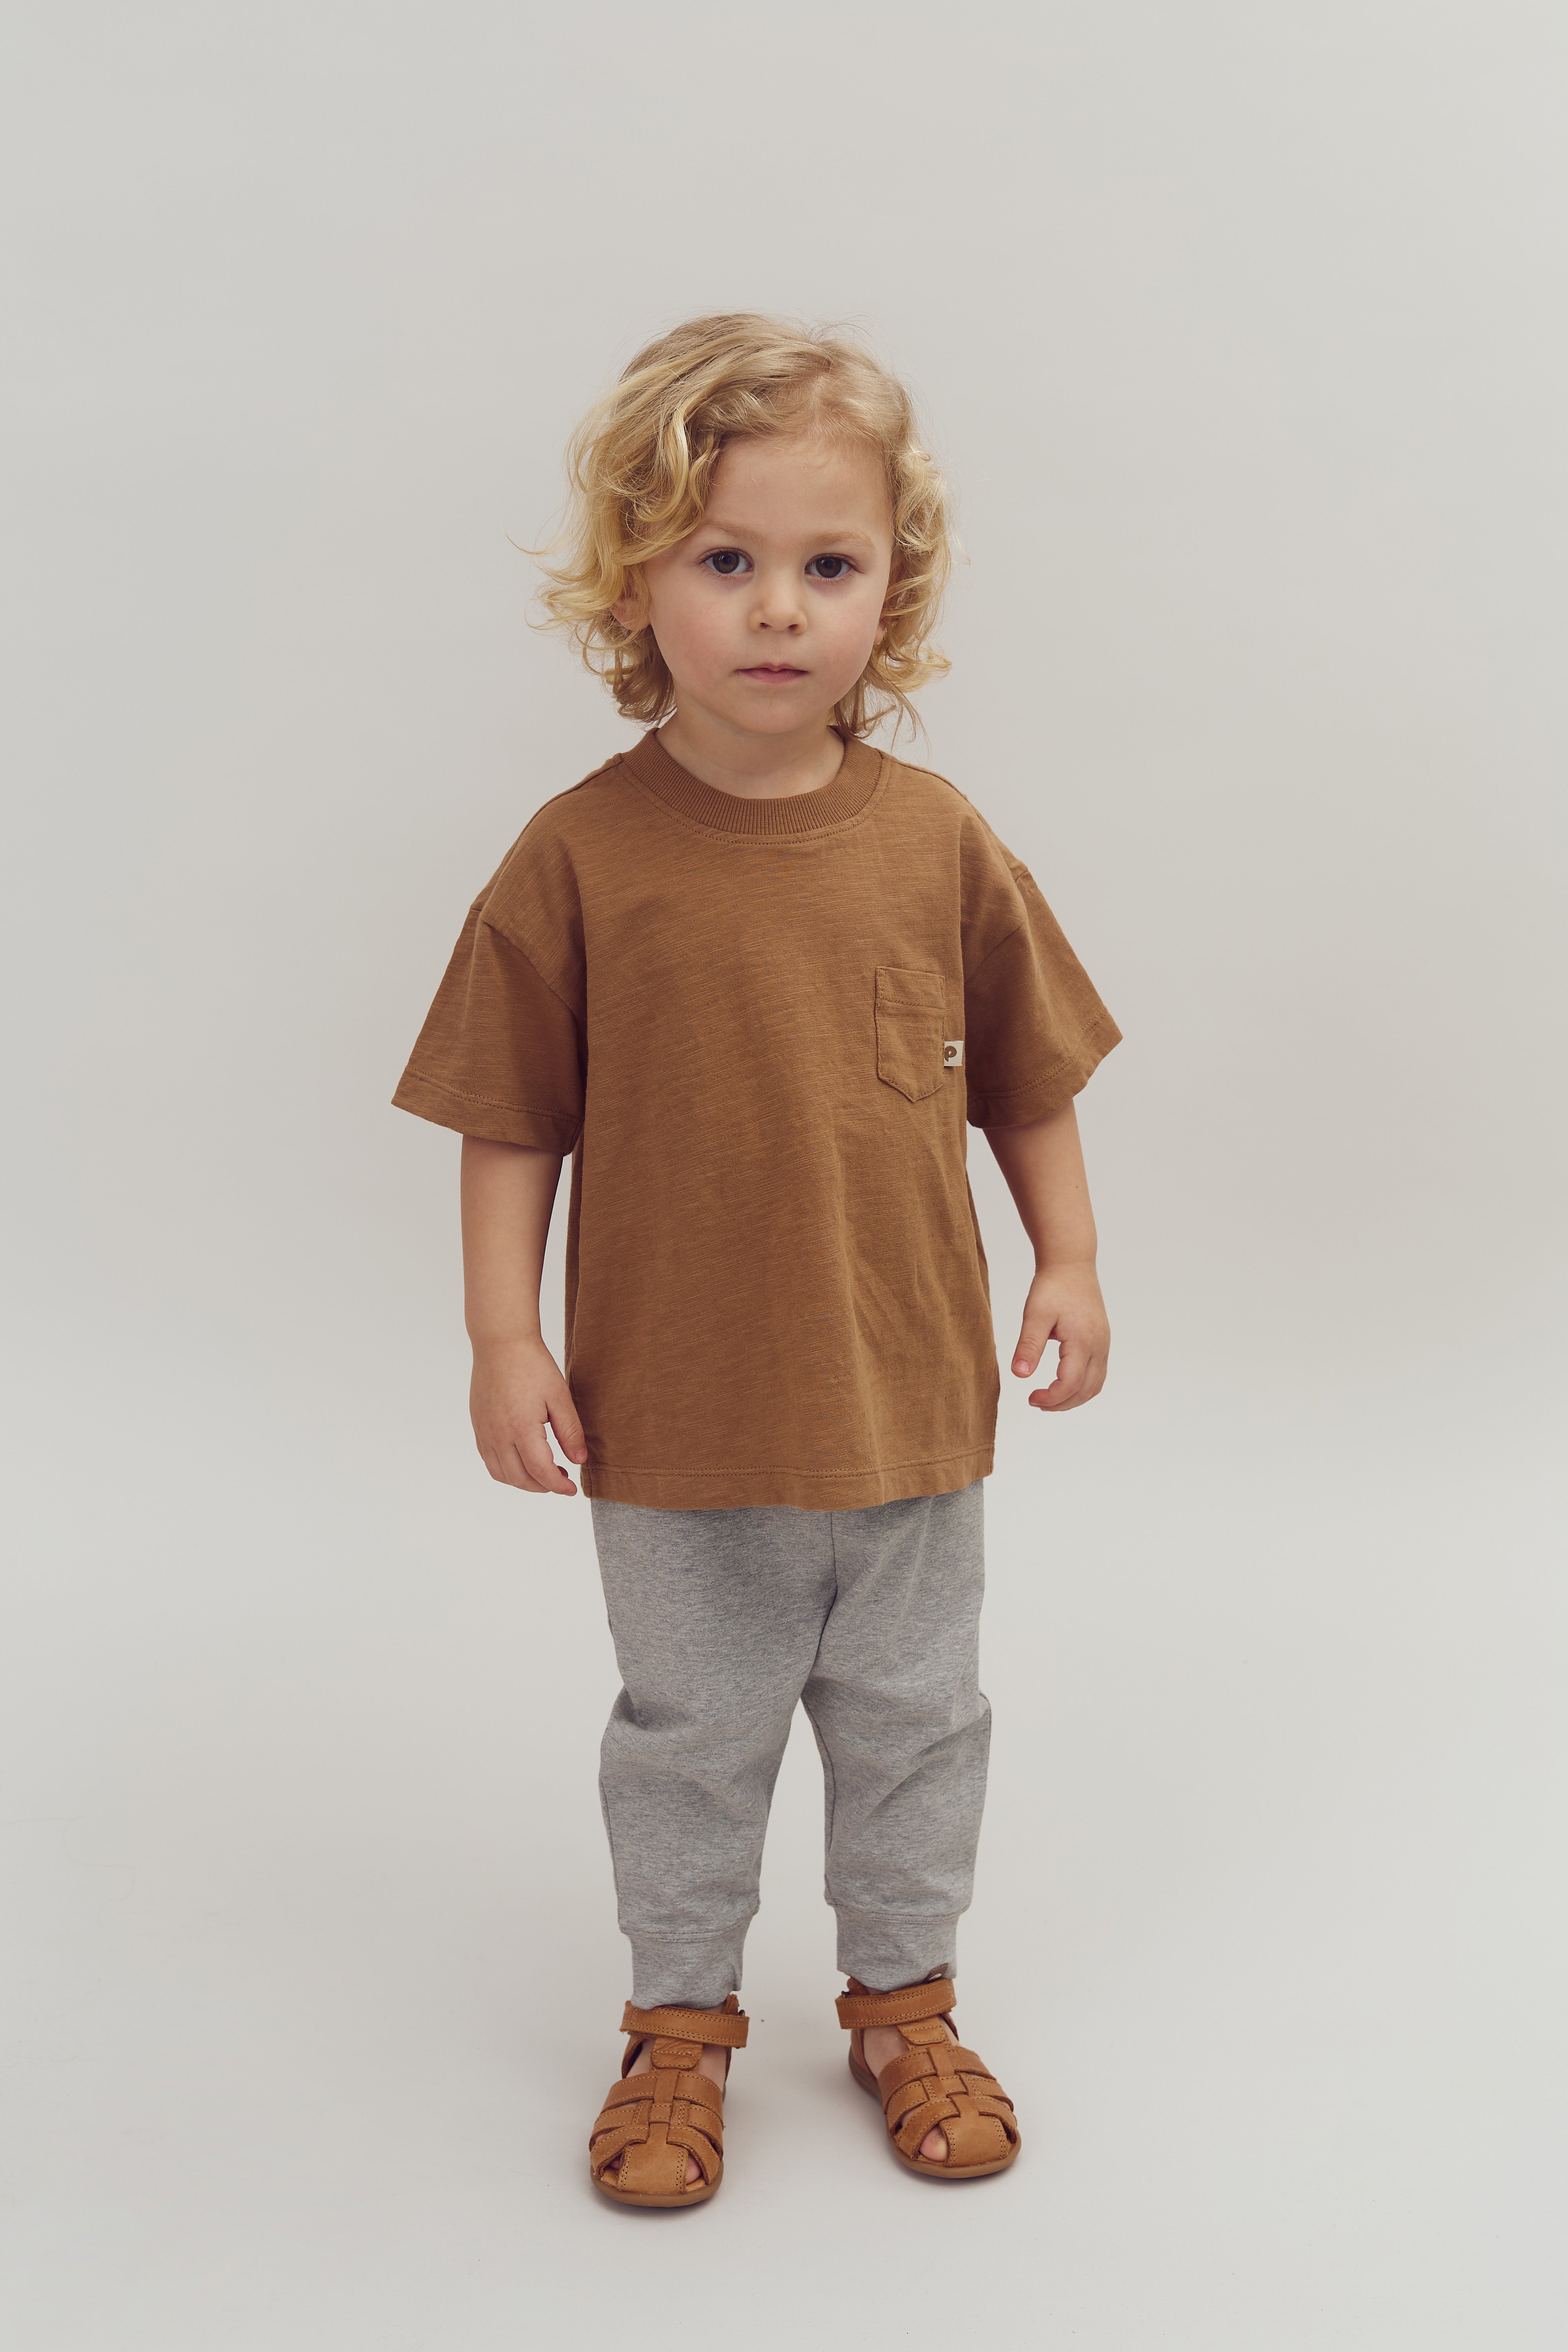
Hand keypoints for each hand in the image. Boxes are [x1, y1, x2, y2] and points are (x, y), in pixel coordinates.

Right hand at [469, 1336, 587, 1494]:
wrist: (501, 1343)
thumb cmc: (532, 1365)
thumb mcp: (559, 1396)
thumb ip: (570, 1431)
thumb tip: (579, 1460)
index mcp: (521, 1428)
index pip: (541, 1472)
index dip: (558, 1486)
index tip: (572, 1490)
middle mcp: (498, 1434)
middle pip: (520, 1478)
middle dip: (543, 1487)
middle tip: (562, 1481)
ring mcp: (484, 1431)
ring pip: (501, 1474)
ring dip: (523, 1482)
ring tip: (543, 1473)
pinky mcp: (478, 1425)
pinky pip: (489, 1460)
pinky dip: (506, 1470)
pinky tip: (521, 1460)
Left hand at [1010, 1263, 1109, 1410]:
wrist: (1071, 1264)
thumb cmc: (1052, 1286)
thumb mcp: (1034, 1315)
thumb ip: (1028, 1346)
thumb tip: (1020, 1375)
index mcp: (1083, 1341)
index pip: (1070, 1384)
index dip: (1051, 1398)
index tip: (1030, 1398)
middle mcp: (1099, 1346)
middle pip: (1086, 1390)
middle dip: (1062, 1403)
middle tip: (1036, 1402)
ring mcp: (1103, 1343)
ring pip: (1096, 1385)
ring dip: (1074, 1398)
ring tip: (1049, 1398)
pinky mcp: (1102, 1340)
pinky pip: (1098, 1373)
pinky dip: (1082, 1386)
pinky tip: (1063, 1383)